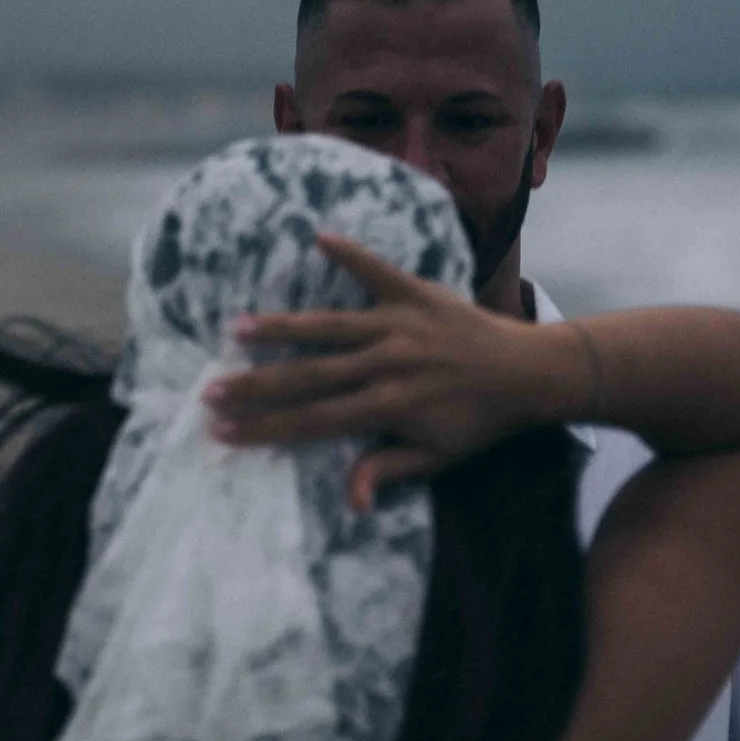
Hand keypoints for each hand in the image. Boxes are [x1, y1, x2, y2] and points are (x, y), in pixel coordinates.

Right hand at [203, 234, 581, 510]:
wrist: (530, 373)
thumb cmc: (480, 422)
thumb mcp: (437, 456)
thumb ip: (388, 471)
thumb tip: (350, 502)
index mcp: (389, 406)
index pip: (314, 421)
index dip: (266, 428)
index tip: (223, 432)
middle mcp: (388, 363)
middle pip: (309, 377)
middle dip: (255, 387)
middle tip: (209, 391)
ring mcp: (401, 324)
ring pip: (329, 327)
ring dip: (282, 327)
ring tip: (237, 328)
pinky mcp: (418, 293)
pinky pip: (378, 270)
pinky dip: (351, 254)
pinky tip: (317, 238)